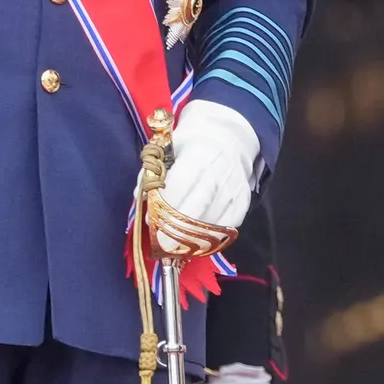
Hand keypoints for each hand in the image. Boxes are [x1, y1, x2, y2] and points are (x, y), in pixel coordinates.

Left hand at [149, 100, 258, 253]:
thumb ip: (151, 172)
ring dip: (194, 238)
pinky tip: (197, 239)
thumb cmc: (191, 145)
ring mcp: (234, 188)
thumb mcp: (168, 149)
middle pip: (197, 208)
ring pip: (213, 222)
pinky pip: (227, 227)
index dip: (164, 206)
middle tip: (163, 245)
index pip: (180, 186)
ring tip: (177, 246)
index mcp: (198, 155)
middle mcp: (219, 172)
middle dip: (178, 230)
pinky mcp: (243, 201)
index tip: (151, 221)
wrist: (229, 137)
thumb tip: (140, 197)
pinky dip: (211, 236)